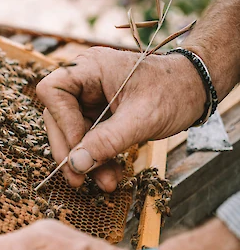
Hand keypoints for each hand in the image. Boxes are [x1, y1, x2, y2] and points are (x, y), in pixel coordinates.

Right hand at [35, 47, 205, 190]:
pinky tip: (109, 174)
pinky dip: (97, 157)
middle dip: (70, 150)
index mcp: (90, 67)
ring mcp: (89, 96)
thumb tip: (76, 164)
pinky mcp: (97, 112)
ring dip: (85, 160)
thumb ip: (107, 141)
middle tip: (78, 179)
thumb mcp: (142, 119)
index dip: (61, 122)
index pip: (54, 91)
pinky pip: (87, 137)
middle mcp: (84, 79)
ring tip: (104, 182)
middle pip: (57, 116)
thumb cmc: (174, 91)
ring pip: (71, 132)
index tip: (79, 148)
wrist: (195, 89)